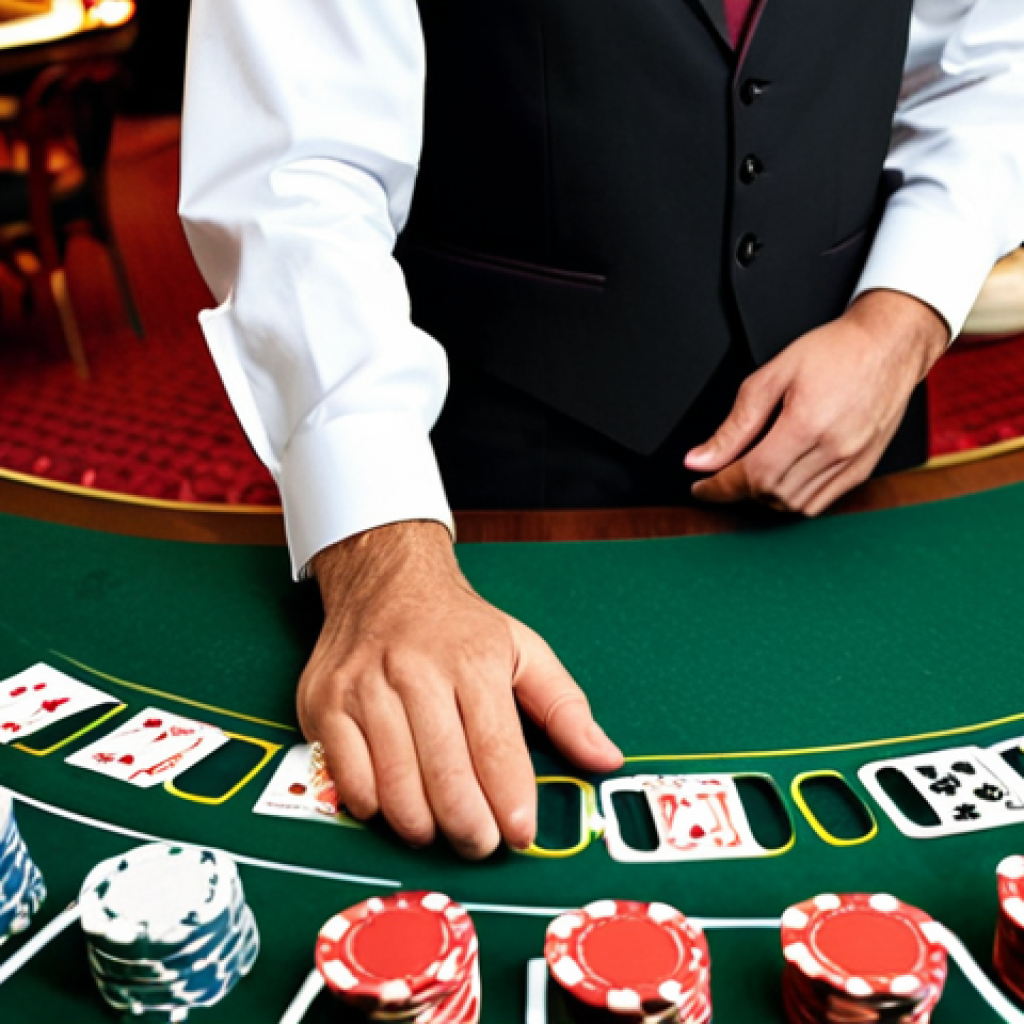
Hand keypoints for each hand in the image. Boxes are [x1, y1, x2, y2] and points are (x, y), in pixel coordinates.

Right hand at [297, 521, 622, 858]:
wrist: (384, 578)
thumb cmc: (456, 624)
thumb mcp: (522, 648)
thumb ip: (564, 706)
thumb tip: (605, 757)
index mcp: (473, 658)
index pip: (496, 749)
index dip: (511, 802)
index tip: (521, 835)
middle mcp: (415, 671)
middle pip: (446, 776)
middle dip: (470, 827)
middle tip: (481, 842)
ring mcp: (364, 687)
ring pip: (396, 786)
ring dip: (423, 825)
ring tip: (441, 827)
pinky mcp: (324, 703)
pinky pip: (348, 780)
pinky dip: (374, 807)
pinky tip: (394, 803)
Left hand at [684, 290, 948, 515]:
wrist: (890, 344)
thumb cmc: (835, 351)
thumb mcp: (772, 376)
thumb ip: (734, 424)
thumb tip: (701, 459)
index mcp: (807, 423)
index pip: (752, 475)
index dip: (719, 488)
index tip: (701, 487)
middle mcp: (834, 449)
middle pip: (771, 494)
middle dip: (737, 491)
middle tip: (722, 476)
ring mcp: (852, 462)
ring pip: (794, 504)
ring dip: (764, 497)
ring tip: (752, 474)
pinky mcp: (863, 469)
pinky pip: (820, 503)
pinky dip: (793, 499)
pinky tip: (782, 478)